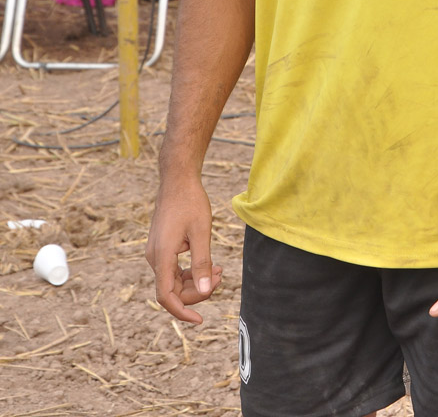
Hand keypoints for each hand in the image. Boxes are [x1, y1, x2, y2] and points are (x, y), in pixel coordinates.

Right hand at [145, 176, 221, 324]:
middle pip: (173, 291)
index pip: (166, 297)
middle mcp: (154, 258)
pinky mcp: (162, 248)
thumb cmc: (190, 202)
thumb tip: (206, 290)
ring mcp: (156, 253)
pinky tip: (210, 265)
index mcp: (162, 256)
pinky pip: (174, 270)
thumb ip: (202, 264)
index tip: (200, 320)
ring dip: (195, 282)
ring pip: (174, 281)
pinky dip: (191, 272)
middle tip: (220, 277)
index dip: (183, 312)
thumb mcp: (201, 232)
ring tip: (219, 270)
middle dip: (197, 291)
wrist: (177, 180)